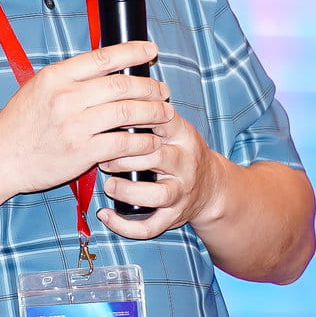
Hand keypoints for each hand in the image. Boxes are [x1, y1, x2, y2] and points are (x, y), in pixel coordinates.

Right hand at [0, 40, 172, 196]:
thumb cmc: (18, 125)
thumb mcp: (37, 89)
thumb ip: (68, 78)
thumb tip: (103, 67)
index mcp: (56, 76)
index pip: (103, 57)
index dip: (133, 52)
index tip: (151, 51)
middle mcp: (66, 97)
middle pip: (121, 85)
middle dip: (149, 87)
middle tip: (163, 90)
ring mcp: (74, 124)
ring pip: (126, 112)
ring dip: (152, 112)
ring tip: (164, 114)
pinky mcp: (81, 151)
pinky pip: (122, 143)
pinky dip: (142, 141)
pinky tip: (150, 141)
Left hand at [96, 108, 227, 239]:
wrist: (212, 187)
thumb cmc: (180, 152)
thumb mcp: (174, 128)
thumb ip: (150, 113)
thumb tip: (113, 90)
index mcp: (183, 136)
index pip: (162, 121)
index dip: (134, 119)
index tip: (112, 121)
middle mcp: (185, 164)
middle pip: (156, 157)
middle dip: (124, 157)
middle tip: (103, 156)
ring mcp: (181, 192)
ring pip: (158, 194)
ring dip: (128, 190)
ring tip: (109, 184)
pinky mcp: (173, 216)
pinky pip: (150, 227)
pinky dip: (125, 226)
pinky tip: (106, 216)